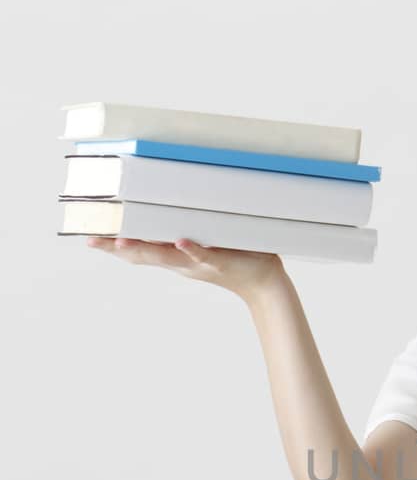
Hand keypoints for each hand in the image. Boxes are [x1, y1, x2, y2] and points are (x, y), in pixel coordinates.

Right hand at [85, 235, 284, 297]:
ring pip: (167, 257)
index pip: (139, 249)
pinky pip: (204, 253)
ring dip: (144, 249)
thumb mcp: (204, 240)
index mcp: (175, 255)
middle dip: (116, 248)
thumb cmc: (234, 255)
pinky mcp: (221, 261)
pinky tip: (179, 241)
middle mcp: (182, 261)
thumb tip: (172, 197)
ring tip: (121, 243)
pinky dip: (191, 248)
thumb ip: (187, 225)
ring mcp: (199, 262)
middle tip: (91, 239)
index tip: (88, 234)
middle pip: (143, 255)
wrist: (264, 282)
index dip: (113, 243)